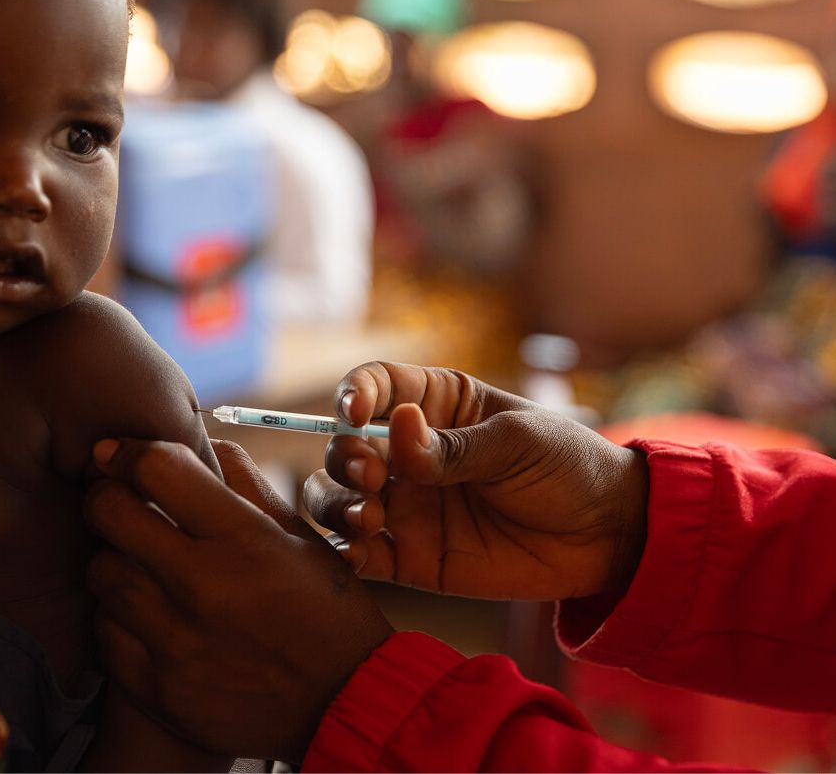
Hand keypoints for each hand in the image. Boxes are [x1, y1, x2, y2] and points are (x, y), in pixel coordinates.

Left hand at [85, 438, 393, 762]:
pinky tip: (145, 613)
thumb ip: (244, 484)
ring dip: (114, 558)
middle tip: (116, 501)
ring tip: (139, 563)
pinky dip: (116, 615)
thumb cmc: (326, 611)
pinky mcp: (157, 688)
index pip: (155, 469)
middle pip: (108, 514)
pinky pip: (104, 632)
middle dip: (105, 496)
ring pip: (100, 573)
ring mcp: (174, 641)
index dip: (126, 451)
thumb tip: (199, 443)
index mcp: (243, 538)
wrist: (343, 706)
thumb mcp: (299, 537)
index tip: (116, 454)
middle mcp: (202, 586)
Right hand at [305, 362, 648, 600]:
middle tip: (373, 476)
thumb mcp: (516, 442)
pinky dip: (347, 554)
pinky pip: (362, 555)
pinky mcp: (410, 557)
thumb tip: (395, 426)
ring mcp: (406, 505)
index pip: (374, 386)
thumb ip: (454, 446)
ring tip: (369, 515)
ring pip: (338, 499)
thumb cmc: (566, 467)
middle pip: (346, 447)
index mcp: (434, 406)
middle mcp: (408, 453)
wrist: (605, 537)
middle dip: (346, 459)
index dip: (353, 394)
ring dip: (336, 503)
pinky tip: (360, 552)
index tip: (354, 412)